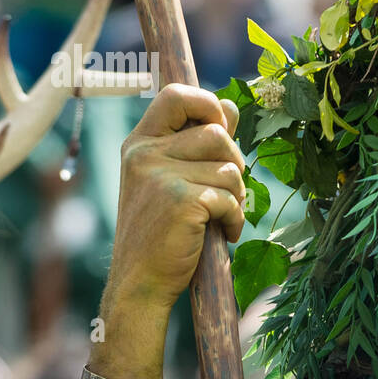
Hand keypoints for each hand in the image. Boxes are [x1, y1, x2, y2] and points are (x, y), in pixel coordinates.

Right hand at [107, 83, 243, 312]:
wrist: (140, 282)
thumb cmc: (162, 232)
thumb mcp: (172, 180)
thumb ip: (198, 144)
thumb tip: (230, 106)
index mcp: (140, 143)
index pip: (176, 96)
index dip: (208, 104)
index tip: (221, 129)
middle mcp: (145, 154)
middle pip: (217, 133)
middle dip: (235, 163)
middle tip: (227, 192)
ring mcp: (159, 176)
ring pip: (230, 167)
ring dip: (237, 196)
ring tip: (221, 216)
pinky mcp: (180, 200)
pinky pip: (230, 198)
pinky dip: (235, 219)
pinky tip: (222, 234)